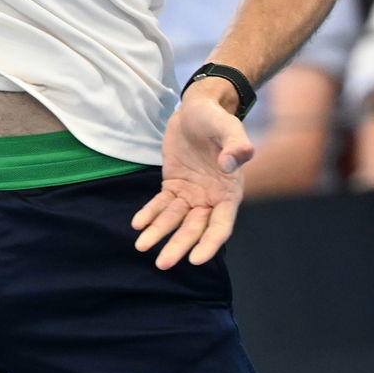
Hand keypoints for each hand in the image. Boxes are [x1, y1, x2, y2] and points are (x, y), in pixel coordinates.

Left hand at [131, 82, 254, 269]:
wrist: (196, 108)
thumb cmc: (216, 119)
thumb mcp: (229, 126)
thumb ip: (236, 145)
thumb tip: (232, 164)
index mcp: (229, 192)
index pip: (221, 225)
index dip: (209, 244)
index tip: (195, 260)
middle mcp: (211, 198)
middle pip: (194, 229)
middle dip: (178, 246)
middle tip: (161, 264)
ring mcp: (192, 193)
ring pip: (175, 220)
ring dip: (159, 234)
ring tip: (141, 247)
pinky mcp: (174, 184)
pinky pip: (161, 204)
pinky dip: (149, 214)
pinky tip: (137, 225)